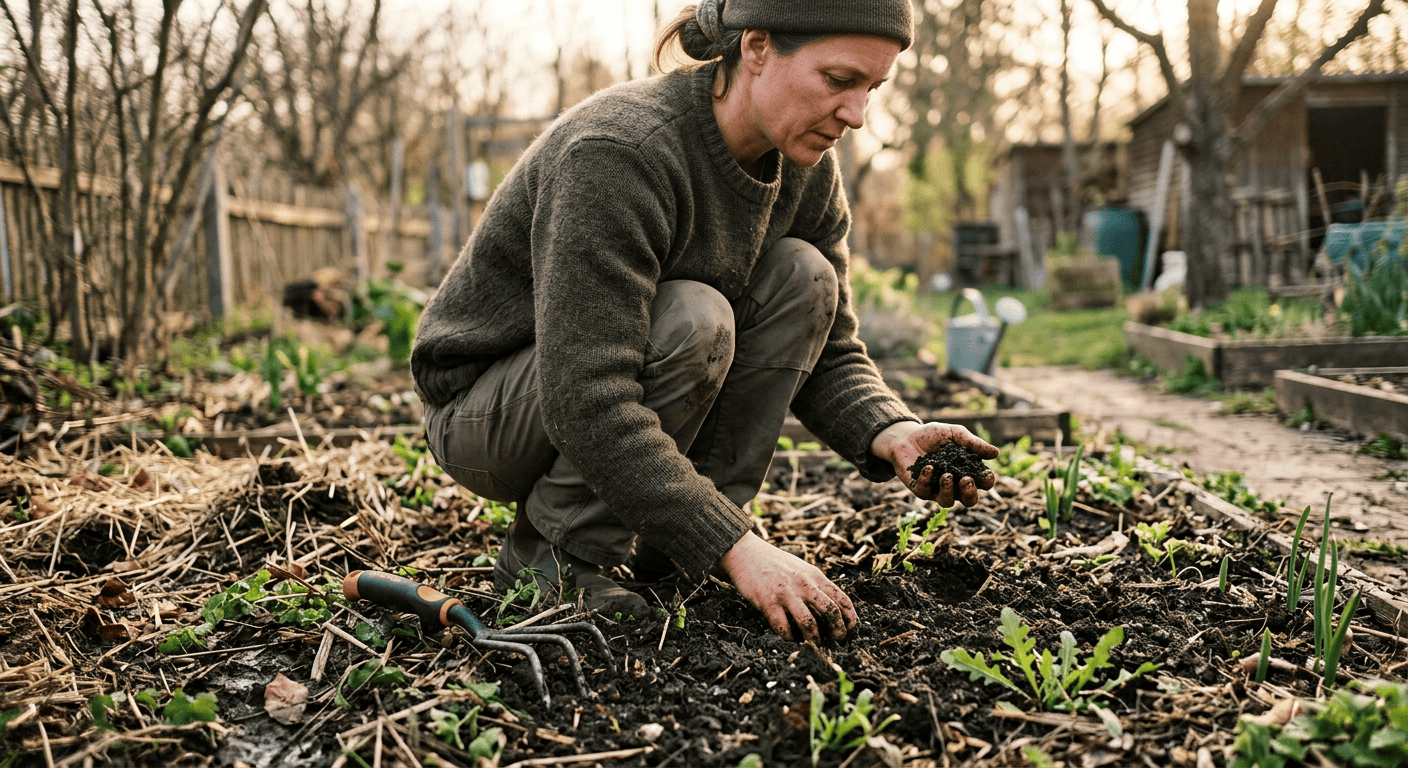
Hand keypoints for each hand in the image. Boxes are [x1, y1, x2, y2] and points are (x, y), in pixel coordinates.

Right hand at [718, 532, 856, 643]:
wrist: (746, 553)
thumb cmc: (775, 563)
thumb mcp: (801, 568)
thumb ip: (816, 584)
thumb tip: (832, 608)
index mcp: (815, 576)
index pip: (841, 598)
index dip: (850, 617)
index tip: (851, 628)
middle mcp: (804, 585)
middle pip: (830, 612)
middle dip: (838, 631)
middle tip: (837, 641)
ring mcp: (786, 594)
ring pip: (809, 624)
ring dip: (814, 640)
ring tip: (814, 646)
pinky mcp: (768, 603)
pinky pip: (784, 628)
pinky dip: (789, 638)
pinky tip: (789, 638)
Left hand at [870, 421, 998, 506]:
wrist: (906, 436)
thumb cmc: (934, 436)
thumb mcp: (955, 434)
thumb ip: (973, 443)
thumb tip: (995, 453)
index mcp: (967, 472)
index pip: (983, 484)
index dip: (987, 481)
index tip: (986, 473)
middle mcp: (954, 485)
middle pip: (969, 501)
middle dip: (970, 493)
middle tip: (966, 479)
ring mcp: (937, 489)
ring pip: (947, 502)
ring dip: (948, 490)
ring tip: (946, 475)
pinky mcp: (920, 489)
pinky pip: (925, 491)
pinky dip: (927, 479)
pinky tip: (928, 467)